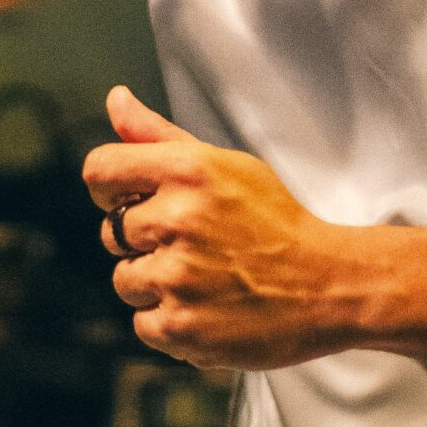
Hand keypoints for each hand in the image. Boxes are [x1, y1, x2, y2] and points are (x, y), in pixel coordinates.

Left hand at [83, 87, 349, 369]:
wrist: (328, 287)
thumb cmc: (275, 221)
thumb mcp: (224, 165)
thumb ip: (158, 135)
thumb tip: (115, 99)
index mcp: (187, 170)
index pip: (99, 170)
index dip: (110, 188)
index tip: (132, 200)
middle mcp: (177, 218)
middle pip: (111, 231)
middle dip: (144, 240)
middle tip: (193, 244)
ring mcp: (178, 276)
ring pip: (125, 279)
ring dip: (155, 284)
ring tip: (204, 278)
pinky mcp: (181, 327)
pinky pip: (143, 323)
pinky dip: (170, 322)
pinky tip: (208, 308)